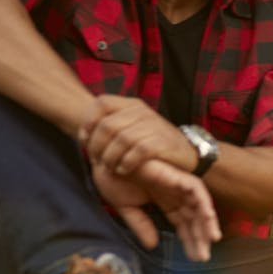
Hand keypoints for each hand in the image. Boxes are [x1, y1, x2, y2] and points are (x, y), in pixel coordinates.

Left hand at [80, 95, 196, 175]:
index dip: (88, 121)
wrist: (189, 154)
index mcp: (132, 105)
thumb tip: (83, 135)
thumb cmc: (156, 144)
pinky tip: (124, 169)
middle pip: (107, 125)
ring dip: (110, 157)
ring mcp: (154, 126)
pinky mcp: (163, 143)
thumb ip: (113, 126)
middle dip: (96, 146)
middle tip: (97, 160)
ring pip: (121, 139)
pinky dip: (126, 162)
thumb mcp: (135, 127)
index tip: (85, 139)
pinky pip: (138, 151)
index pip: (101, 103)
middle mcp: (143, 112)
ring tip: (110, 167)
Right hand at [92, 158, 221, 260]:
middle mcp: (175, 194)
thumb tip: (153, 245)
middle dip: (199, 238)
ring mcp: (177, 184)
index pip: (183, 224)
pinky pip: (197, 190)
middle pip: (194, 219)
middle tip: (202, 257)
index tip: (194, 257)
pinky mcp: (178, 175)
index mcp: (165, 201)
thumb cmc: (113, 177)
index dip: (189, 240)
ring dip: (206, 224)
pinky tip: (208, 220)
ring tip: (210, 242)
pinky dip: (204, 204)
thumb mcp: (126, 207)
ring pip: (199, 207)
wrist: (105, 159)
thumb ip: (141, 225)